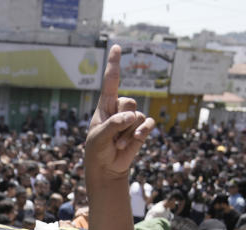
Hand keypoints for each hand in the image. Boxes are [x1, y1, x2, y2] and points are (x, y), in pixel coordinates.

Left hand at [85, 45, 154, 180]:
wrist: (107, 167)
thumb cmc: (98, 150)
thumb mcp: (99, 137)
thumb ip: (113, 124)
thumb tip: (131, 117)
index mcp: (105, 105)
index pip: (111, 81)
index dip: (114, 64)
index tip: (116, 47)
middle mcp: (120, 108)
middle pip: (129, 102)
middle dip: (121, 120)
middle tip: (112, 135)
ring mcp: (131, 118)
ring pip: (137, 116)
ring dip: (127, 133)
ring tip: (117, 143)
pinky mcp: (141, 129)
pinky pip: (147, 124)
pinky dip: (141, 133)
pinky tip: (134, 141)